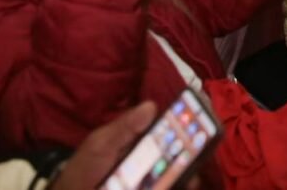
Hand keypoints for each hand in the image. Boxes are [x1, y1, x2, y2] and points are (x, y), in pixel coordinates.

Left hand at [50, 102, 200, 189]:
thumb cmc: (84, 169)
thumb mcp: (101, 144)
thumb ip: (124, 127)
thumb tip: (152, 105)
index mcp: (141, 141)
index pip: (170, 131)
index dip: (188, 127)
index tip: (202, 124)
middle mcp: (151, 161)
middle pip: (181, 155)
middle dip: (194, 155)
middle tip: (200, 156)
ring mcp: (152, 180)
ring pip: (178, 175)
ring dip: (189, 176)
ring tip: (191, 180)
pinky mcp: (156, 189)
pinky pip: (171, 186)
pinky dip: (179, 185)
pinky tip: (183, 185)